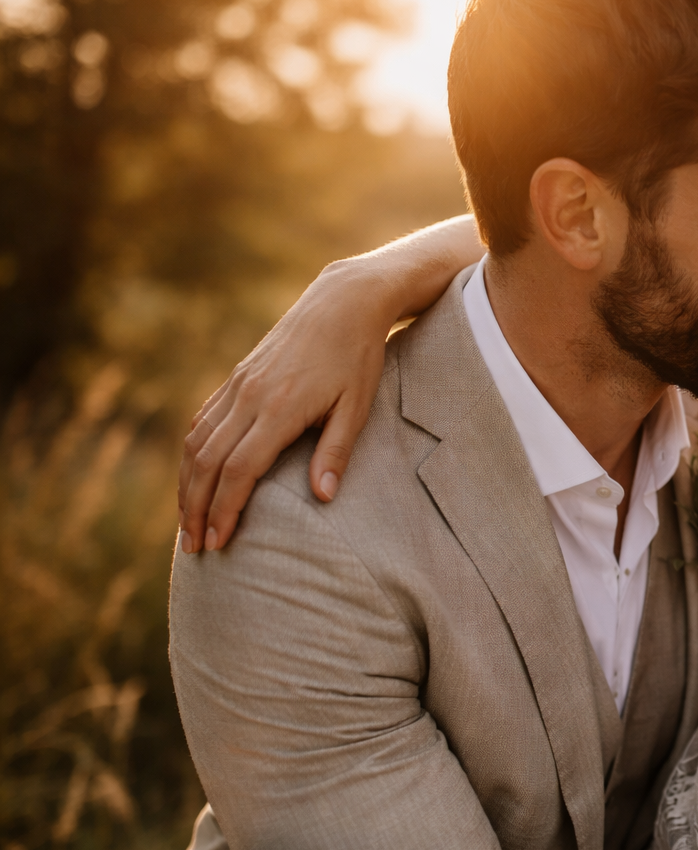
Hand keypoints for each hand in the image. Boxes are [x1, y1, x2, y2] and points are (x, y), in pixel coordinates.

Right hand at [177, 257, 394, 552]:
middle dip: (196, 508)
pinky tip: (192, 476)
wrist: (343, 301)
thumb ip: (336, 452)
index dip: (225, 509)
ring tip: (187, 522)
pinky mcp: (237, 377)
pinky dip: (192, 453)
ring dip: (187, 485)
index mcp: (279, 407)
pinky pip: (203, 419)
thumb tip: (323, 498)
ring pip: (197, 441)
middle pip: (207, 461)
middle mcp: (250, 396)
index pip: (239, 469)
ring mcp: (239, 384)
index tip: (219, 542)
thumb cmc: (358, 357)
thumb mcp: (357, 406)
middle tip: (194, 547)